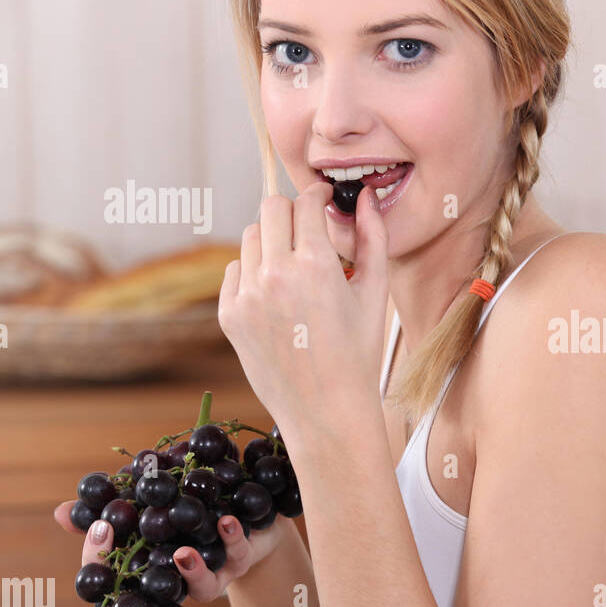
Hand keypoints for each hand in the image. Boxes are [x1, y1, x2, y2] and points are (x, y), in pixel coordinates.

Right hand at [53, 502, 290, 601]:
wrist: (252, 513)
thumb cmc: (192, 510)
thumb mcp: (153, 502)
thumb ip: (115, 504)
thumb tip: (60, 512)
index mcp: (149, 566)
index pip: (112, 573)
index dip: (98, 558)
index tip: (96, 531)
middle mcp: (178, 580)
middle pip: (153, 588)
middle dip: (139, 576)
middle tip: (127, 555)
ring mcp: (212, 575)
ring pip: (203, 586)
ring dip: (191, 570)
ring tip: (183, 553)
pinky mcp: (241, 561)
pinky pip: (237, 554)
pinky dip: (231, 538)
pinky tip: (226, 521)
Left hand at [218, 180, 389, 442]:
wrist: (326, 410)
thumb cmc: (359, 354)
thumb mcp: (375, 294)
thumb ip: (373, 237)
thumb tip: (367, 198)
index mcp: (316, 265)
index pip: (306, 202)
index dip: (318, 196)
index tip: (324, 200)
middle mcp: (276, 274)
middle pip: (271, 208)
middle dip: (292, 211)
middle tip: (308, 228)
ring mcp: (248, 295)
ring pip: (251, 237)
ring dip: (272, 240)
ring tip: (294, 267)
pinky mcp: (230, 314)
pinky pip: (236, 270)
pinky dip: (255, 272)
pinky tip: (278, 295)